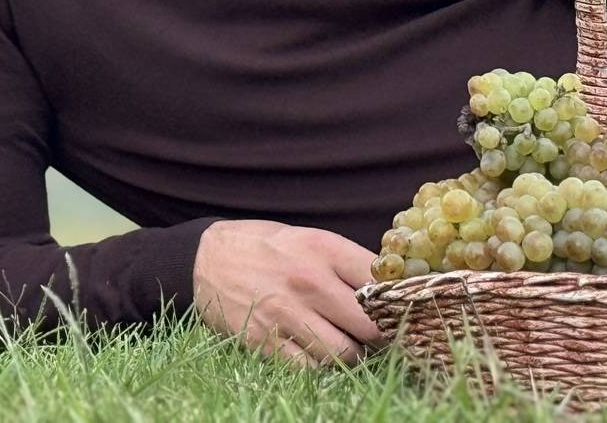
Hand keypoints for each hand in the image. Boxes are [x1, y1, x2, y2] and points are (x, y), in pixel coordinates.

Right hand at [192, 219, 381, 365]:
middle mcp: (309, 281)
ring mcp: (287, 314)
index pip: (380, 281)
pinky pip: (311, 368)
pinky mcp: (265, 342)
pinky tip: (318, 352)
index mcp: (324, 249)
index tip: (402, 309)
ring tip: (350, 345)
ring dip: (352, 354)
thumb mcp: (308, 238)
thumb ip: (345, 261)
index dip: (397, 299)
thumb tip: (386, 287)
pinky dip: (320, 365)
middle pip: (369, 324)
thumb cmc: (264, 247)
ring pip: (344, 353)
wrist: (204, 259)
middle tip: (382, 336)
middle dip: (381, 335)